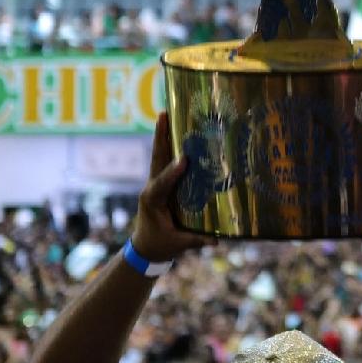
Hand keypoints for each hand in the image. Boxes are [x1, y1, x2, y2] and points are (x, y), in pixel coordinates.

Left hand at [130, 114, 208, 263]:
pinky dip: (168, 146)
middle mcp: (151, 188)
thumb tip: (217, 240)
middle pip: (156, 159)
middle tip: (163, 115)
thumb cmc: (160, 245)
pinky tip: (175, 131)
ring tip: (167, 114)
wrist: (144, 248)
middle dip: (160, 137)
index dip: (173, 172)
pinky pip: (164, 162)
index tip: (184, 159)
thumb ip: (196, 241)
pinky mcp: (160, 184)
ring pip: (159, 156)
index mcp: (153, 201)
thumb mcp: (177, 244)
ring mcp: (154, 184)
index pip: (163, 184)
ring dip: (162, 135)